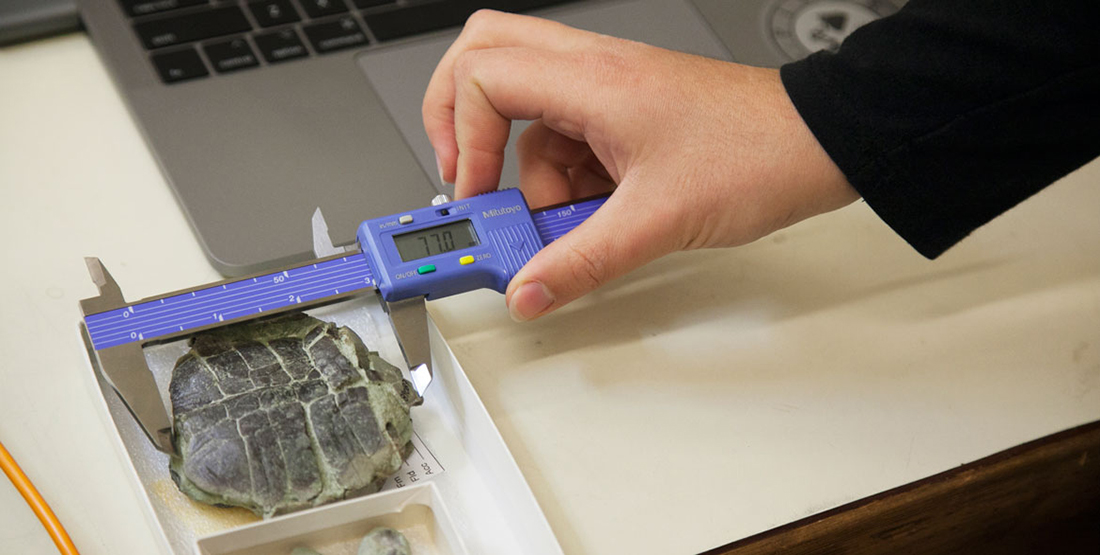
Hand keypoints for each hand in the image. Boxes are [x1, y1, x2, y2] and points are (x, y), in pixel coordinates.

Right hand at [423, 10, 856, 320]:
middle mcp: (594, 71)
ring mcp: (608, 88)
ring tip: (570, 225)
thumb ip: (581, 262)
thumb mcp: (658, 222)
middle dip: (459, 121)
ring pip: (528, 114)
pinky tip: (598, 215)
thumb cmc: (759, 155)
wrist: (819, 144)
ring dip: (533, 174)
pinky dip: (567, 181)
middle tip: (465, 174)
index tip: (480, 196)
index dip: (463, 140)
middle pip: (486, 58)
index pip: (484, 79)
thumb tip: (530, 290)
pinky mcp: (625, 111)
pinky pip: (567, 138)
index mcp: (595, 80)